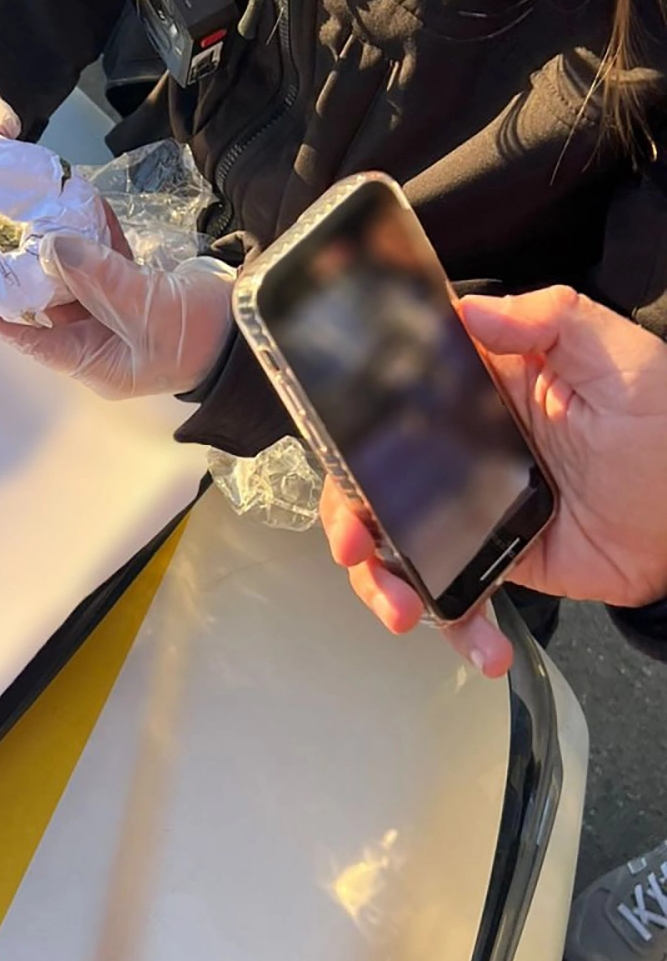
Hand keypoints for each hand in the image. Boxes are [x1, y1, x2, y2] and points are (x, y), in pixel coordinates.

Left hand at [0, 231, 234, 398]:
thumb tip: (53, 245)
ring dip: (64, 248)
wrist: (253, 325)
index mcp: (96, 362)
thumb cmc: (196, 335)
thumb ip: (98, 276)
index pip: (37, 340)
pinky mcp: (141, 290)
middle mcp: (101, 342)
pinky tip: (82, 207)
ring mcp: (121, 315)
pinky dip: (97, 238)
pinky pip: (109, 262)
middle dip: (33, 271)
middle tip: (4, 233)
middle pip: (54, 304)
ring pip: (80, 279)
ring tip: (36, 213)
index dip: (8, 313)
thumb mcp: (144, 308)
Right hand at [320, 286, 666, 675]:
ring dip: (387, 585)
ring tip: (405, 612)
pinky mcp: (497, 561)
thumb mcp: (616, 355)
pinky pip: (457, 596)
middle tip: (357, 550)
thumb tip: (471, 312)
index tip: (344, 469)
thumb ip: (550, 320)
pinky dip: (457, 628)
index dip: (349, 438)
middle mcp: (462, 451)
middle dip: (351, 525)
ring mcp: (472, 510)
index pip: (389, 405)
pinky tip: (479, 648)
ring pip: (399, 548)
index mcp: (477, 392)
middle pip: (373, 486)